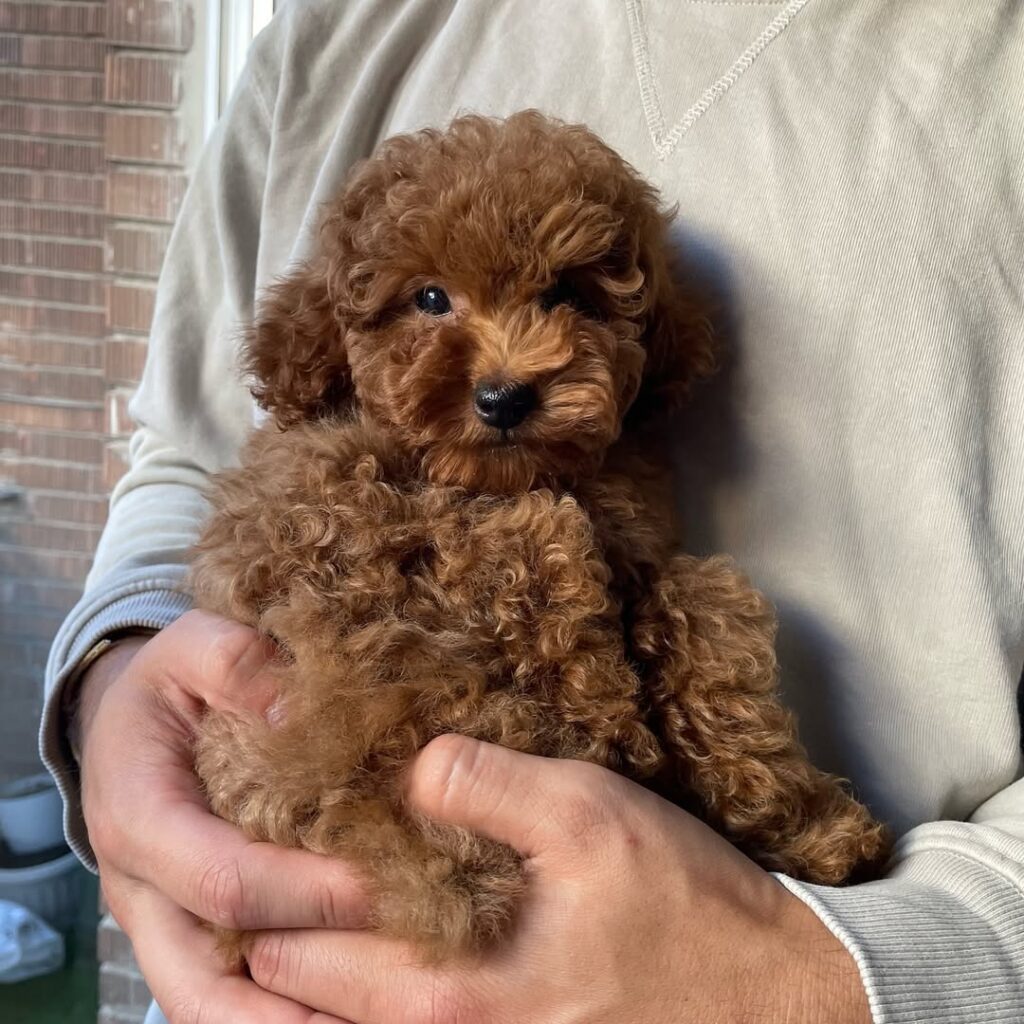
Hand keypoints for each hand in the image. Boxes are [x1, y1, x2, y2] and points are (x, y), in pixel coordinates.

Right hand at [76, 609, 368, 1023]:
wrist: (129, 719)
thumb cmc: (170, 680)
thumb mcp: (193, 644)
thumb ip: (235, 662)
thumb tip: (301, 712)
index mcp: (138, 817)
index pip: (224, 881)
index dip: (306, 891)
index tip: (386, 884)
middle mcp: (140, 889)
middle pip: (204, 982)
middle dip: (295, 1002)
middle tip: (393, 993)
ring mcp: (159, 922)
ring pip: (206, 1009)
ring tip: (372, 1019)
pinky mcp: (184, 933)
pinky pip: (221, 997)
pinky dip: (279, 1014)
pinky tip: (346, 1008)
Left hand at [248, 736, 871, 1023]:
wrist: (769, 994)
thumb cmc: (680, 905)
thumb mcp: (588, 815)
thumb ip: (486, 784)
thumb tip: (408, 765)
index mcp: (449, 995)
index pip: (302, 953)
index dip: (268, 894)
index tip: (252, 841)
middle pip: (309, 1006)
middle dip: (277, 936)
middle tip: (255, 873)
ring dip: (316, 972)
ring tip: (294, 909)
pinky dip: (370, 989)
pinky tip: (378, 942)